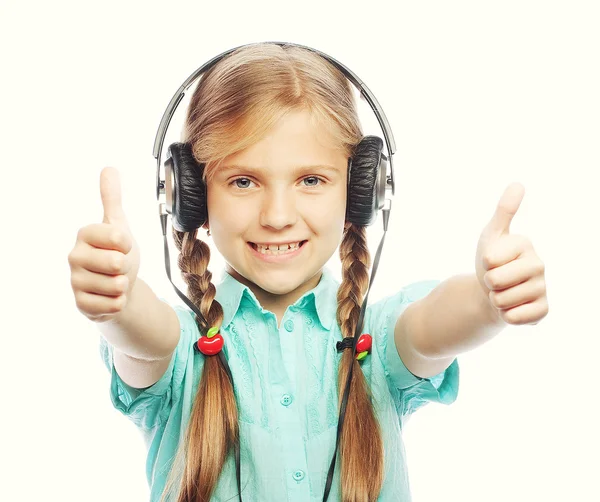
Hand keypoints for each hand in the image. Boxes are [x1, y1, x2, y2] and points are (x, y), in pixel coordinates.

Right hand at [68, 167, 140, 321]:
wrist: (119, 287)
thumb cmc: (118, 254)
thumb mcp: (119, 225)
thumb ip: (112, 199)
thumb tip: (108, 168)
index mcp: (85, 234)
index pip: (118, 237)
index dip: (128, 244)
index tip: (122, 245)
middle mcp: (74, 256)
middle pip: (117, 263)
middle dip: (126, 267)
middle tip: (118, 267)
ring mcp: (75, 281)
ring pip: (116, 286)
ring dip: (123, 286)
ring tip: (114, 282)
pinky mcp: (80, 304)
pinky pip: (112, 305)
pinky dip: (118, 303)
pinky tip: (110, 297)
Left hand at [475, 182, 548, 324]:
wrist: (492, 291)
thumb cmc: (491, 261)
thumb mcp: (491, 235)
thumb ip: (504, 211)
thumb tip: (518, 184)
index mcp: (525, 245)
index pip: (490, 259)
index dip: (483, 263)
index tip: (492, 261)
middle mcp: (539, 265)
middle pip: (495, 280)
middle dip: (488, 283)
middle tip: (496, 280)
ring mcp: (542, 289)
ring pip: (503, 301)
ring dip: (496, 300)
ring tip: (503, 292)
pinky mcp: (542, 311)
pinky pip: (516, 318)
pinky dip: (506, 316)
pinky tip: (512, 308)